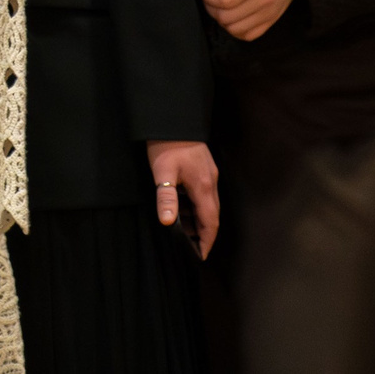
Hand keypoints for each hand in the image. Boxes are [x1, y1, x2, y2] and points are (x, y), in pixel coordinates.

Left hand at [146, 139, 219, 257]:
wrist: (172, 118)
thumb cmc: (167, 145)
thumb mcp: (163, 172)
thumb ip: (166, 198)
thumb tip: (168, 223)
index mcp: (204, 187)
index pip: (210, 222)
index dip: (206, 241)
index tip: (200, 256)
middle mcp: (211, 182)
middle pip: (211, 215)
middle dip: (202, 233)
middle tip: (189, 247)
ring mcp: (209, 174)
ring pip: (207, 204)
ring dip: (197, 219)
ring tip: (182, 231)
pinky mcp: (203, 168)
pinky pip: (203, 194)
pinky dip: (194, 206)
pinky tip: (181, 207)